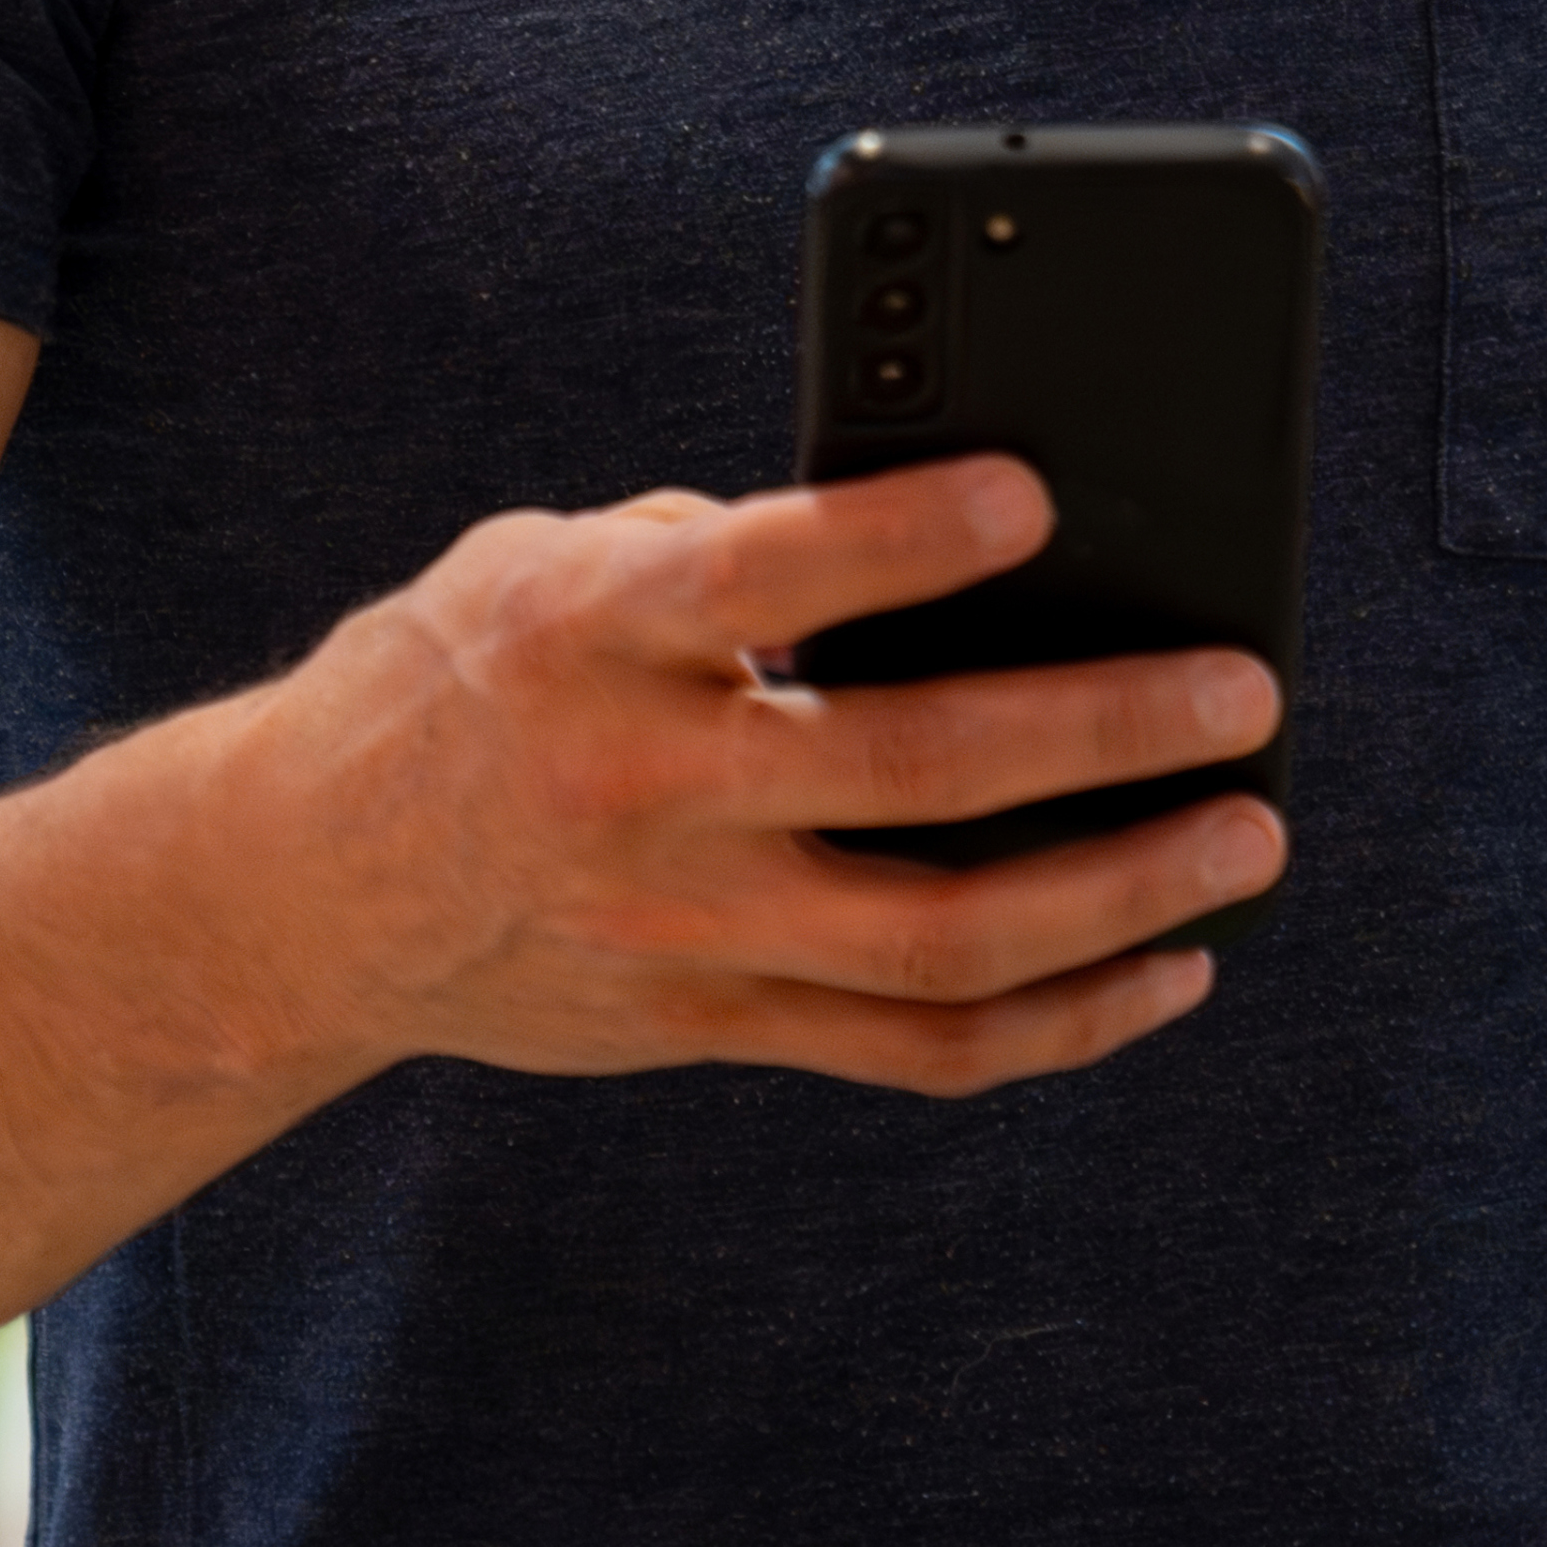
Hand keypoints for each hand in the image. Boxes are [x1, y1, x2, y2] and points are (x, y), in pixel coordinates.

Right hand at [184, 458, 1282, 1099]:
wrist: (301, 893)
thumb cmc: (464, 678)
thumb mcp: (545, 563)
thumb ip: (713, 547)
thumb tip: (939, 552)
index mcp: (588, 631)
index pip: (760, 574)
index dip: (901, 539)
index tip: (1035, 496)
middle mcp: (638, 786)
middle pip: (905, 771)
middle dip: (1098, 731)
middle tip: (1244, 689)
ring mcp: (680, 928)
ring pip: (940, 941)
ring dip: (1119, 894)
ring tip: (1245, 840)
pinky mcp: (708, 1023)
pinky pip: (914, 1049)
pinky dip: (1061, 1023)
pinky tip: (1166, 970)